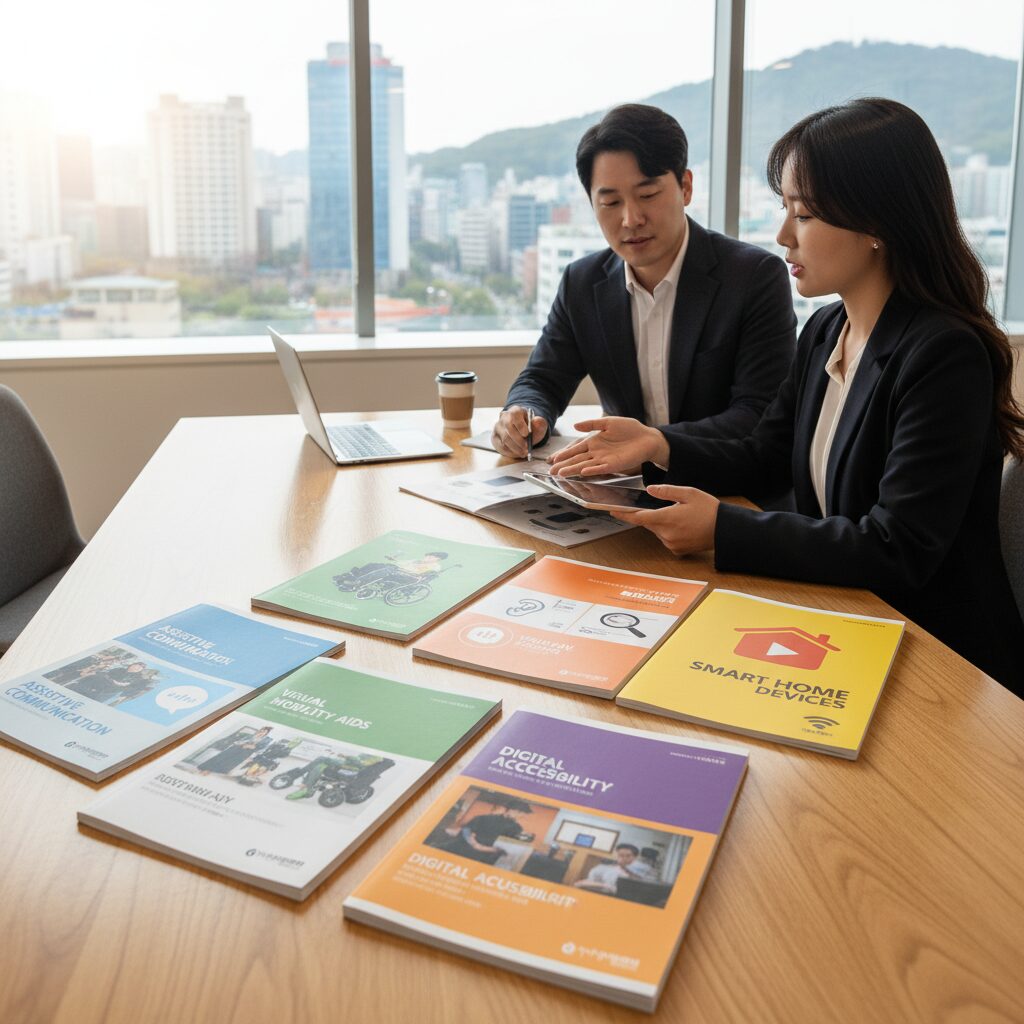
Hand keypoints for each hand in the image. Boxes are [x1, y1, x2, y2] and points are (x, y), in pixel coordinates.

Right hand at [491, 406, 547, 457]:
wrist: (524, 433)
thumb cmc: (531, 428)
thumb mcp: (538, 425)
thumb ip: (539, 423)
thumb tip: (536, 421)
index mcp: (515, 410)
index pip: (514, 415)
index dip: (520, 425)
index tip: (527, 434)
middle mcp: (504, 417)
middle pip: (508, 428)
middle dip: (518, 440)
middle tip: (527, 447)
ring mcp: (498, 427)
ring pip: (505, 439)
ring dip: (515, 448)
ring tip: (524, 452)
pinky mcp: (495, 437)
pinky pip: (500, 446)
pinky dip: (510, 452)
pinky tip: (517, 453)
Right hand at [548, 416, 669, 475]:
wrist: (647, 437)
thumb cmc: (629, 429)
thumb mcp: (609, 422)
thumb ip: (592, 424)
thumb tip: (575, 425)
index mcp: (594, 442)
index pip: (575, 448)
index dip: (563, 454)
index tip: (552, 460)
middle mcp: (596, 452)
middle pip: (576, 459)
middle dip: (563, 465)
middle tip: (551, 472)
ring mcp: (604, 459)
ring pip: (584, 465)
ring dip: (573, 470)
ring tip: (561, 474)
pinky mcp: (614, 464)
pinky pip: (600, 468)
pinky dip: (591, 470)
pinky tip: (583, 472)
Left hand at [609, 485, 719, 554]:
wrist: (725, 530)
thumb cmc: (709, 510)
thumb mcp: (688, 493)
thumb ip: (666, 491)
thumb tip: (649, 490)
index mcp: (667, 518)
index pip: (638, 517)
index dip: (624, 514)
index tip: (612, 510)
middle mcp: (666, 534)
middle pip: (648, 523)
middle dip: (652, 514)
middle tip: (669, 507)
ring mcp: (671, 544)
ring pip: (657, 531)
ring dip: (662, 523)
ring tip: (682, 516)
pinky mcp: (677, 551)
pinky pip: (666, 539)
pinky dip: (669, 531)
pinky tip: (684, 526)